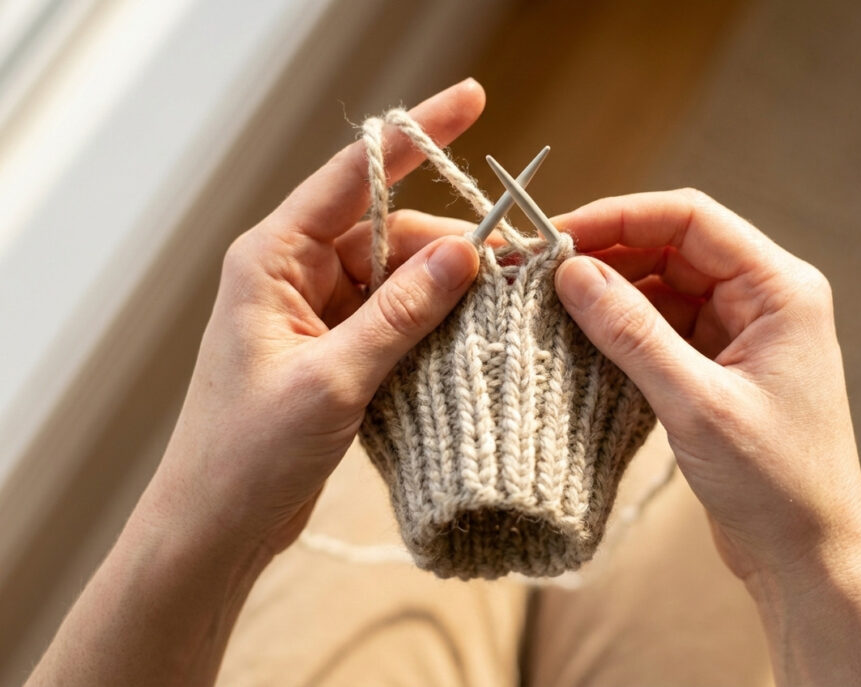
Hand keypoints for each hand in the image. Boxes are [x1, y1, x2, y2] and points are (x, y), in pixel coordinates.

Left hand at [145, 80, 484, 557]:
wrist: (214, 525)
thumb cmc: (248, 453)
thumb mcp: (333, 379)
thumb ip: (399, 313)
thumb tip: (465, 253)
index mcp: (272, 258)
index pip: (354, 177)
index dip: (416, 135)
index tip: (471, 99)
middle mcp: (291, 272)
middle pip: (386, 230)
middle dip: (447, 244)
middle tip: (510, 268)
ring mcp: (313, 311)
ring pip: (395, 275)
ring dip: (442, 290)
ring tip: (496, 311)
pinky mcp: (331, 348)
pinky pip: (391, 315)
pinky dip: (427, 323)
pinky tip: (465, 338)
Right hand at [553, 189, 860, 580]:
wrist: (806, 558)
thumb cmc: (775, 483)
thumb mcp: (696, 404)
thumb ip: (632, 333)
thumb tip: (572, 272)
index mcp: (780, 289)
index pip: (691, 218)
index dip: (620, 217)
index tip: (558, 233)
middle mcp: (763, 299)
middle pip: (673, 247)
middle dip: (608, 255)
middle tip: (541, 270)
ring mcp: (740, 333)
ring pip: (663, 287)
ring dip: (610, 294)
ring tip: (551, 304)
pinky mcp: (718, 366)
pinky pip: (662, 328)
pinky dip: (621, 330)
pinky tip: (580, 338)